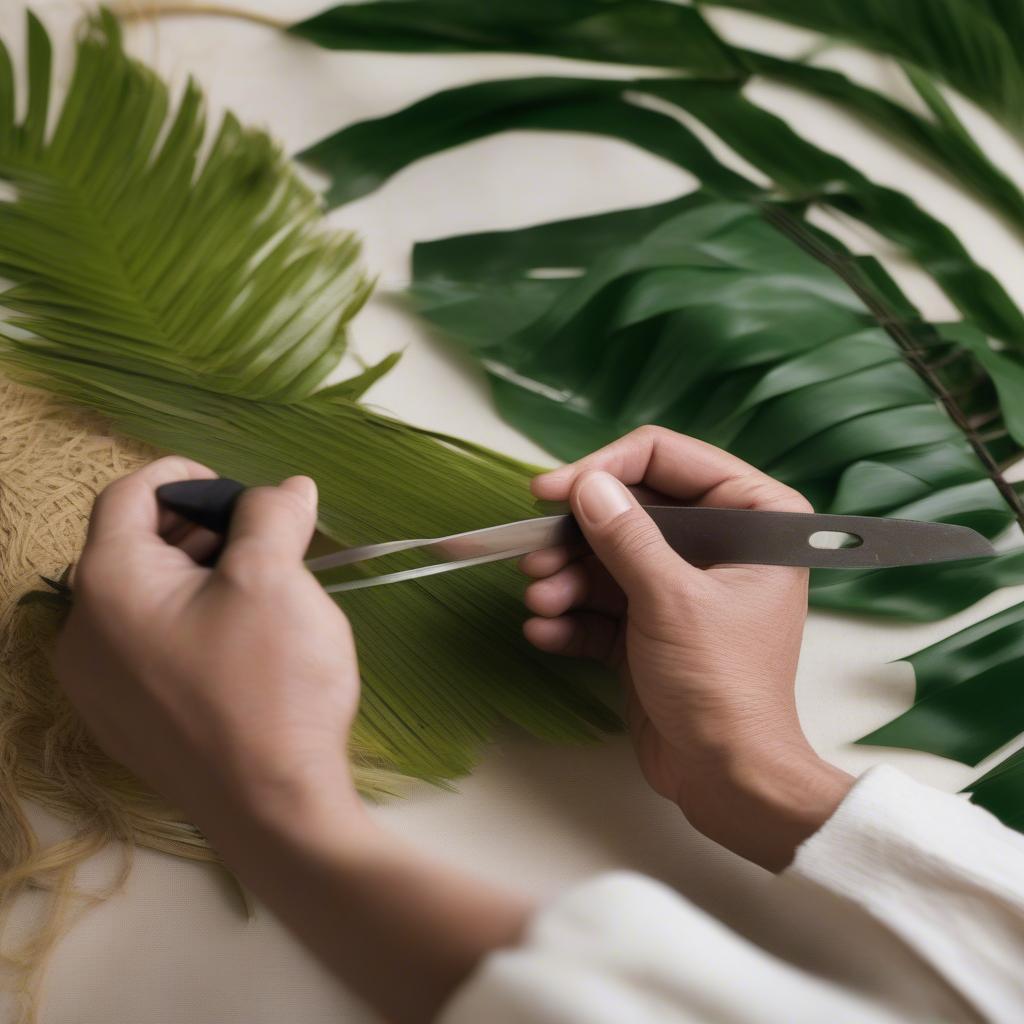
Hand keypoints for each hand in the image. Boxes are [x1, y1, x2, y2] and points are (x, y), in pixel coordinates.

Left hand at [56, 456, 527, 1023]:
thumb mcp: (275, 579)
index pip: (128, 494)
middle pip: (133, 545)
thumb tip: (287, 487)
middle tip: (264, 540)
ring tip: (261, 587)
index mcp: (107, 585)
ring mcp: (98, 686)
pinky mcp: (126, 722)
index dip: (185, 475)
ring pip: (143, 598)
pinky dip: (188, 621)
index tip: (241, 489)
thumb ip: (272, 515)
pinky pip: (147, 646)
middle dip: (201, 528)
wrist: (274, 810)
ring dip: (198, 574)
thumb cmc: (270, 684)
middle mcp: (82, 634)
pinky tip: (242, 641)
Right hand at [521, 427, 852, 869]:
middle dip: (578, 536)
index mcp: (754, 517)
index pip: (669, 458)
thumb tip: (586, 485)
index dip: (605, 468)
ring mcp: (682, 584)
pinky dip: (573, 615)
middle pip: (630, 508)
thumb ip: (626, 537)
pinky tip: (544, 631)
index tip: (551, 491)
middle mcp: (720, 542)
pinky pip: (605, 604)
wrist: (726, 778)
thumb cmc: (721, 684)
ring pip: (610, 557)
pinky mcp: (652, 625)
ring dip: (567, 578)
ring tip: (540, 599)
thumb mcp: (670, 601)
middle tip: (535, 557)